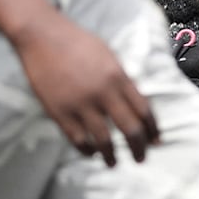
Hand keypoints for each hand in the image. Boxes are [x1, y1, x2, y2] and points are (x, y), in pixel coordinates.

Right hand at [13, 13, 158, 166]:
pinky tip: (91, 153)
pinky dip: (86, 150)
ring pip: (103, 139)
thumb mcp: (109, 57)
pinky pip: (77, 139)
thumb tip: (131, 101)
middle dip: (139, 147)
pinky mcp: (59, 112)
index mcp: (119, 78)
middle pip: (129, 128)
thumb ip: (121, 80)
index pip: (143, 110)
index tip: (157, 140)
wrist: (42, 36)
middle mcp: (103, 94)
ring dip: (111, 155)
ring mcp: (80, 104)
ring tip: (115, 162)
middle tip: (141, 158)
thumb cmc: (77, 42)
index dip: (152, 128)